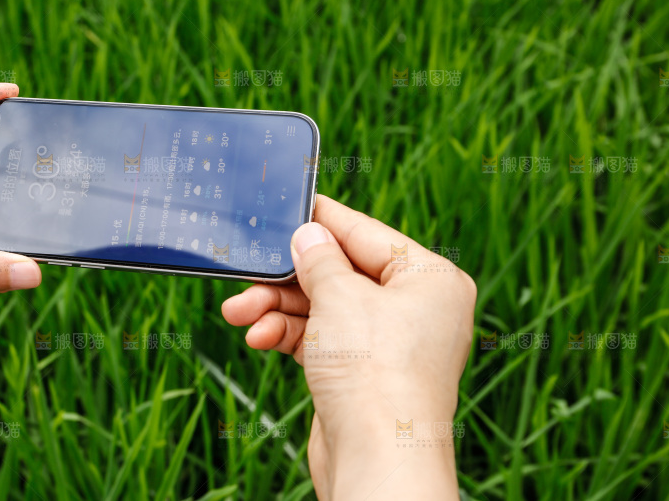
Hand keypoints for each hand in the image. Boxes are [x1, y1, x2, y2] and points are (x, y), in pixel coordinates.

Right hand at [221, 194, 475, 499]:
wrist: (379, 461)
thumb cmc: (376, 374)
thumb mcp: (340, 298)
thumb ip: (319, 259)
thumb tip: (308, 234)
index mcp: (430, 279)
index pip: (367, 235)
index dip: (324, 222)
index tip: (291, 206)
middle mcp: (415, 310)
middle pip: (339, 274)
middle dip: (286, 279)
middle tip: (248, 273)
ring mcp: (388, 345)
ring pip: (323, 309)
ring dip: (277, 309)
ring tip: (238, 312)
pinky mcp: (362, 374)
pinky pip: (320, 340)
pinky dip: (288, 336)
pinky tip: (258, 337)